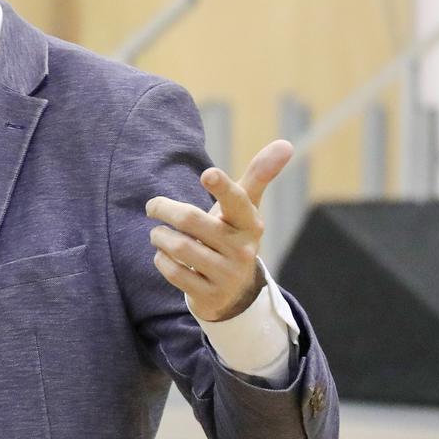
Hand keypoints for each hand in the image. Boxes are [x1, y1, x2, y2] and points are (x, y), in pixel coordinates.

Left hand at [144, 139, 293, 321]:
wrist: (235, 292)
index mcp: (250, 223)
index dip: (223, 187)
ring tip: (158, 234)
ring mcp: (227, 274)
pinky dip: (161, 260)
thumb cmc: (233, 236)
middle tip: (153, 207)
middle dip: (164, 209)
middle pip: (192, 221)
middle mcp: (243, 249)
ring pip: (180, 247)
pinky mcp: (210, 295)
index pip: (238, 201)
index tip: (208, 174)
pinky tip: (165, 256)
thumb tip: (286, 143)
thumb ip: (259, 176)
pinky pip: (174, 272)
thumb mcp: (245, 210)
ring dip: (160, 237)